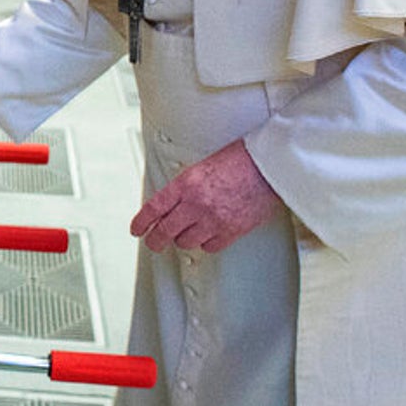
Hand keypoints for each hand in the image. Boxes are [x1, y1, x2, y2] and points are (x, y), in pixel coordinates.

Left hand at [129, 139, 283, 253]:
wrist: (269, 166)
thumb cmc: (242, 159)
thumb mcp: (204, 166)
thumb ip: (187, 186)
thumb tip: (175, 202)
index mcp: (187, 183)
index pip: (154, 207)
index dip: (142, 221)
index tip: (137, 229)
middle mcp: (196, 203)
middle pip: (166, 230)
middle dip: (156, 240)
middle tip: (153, 243)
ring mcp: (214, 219)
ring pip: (186, 241)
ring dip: (183, 239)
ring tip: (184, 235)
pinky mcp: (232, 231)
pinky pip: (210, 246)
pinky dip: (206, 243)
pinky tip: (207, 237)